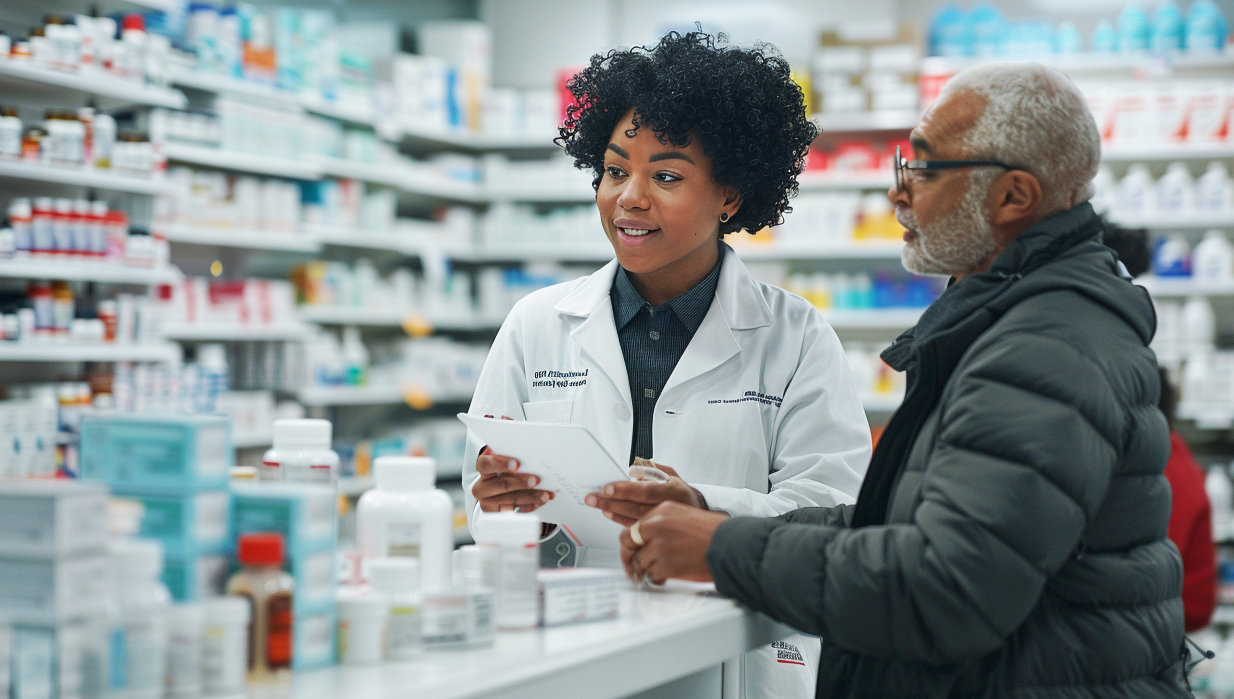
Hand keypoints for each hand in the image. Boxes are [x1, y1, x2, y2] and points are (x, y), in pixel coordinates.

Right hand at [472, 439, 554, 512]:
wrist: (503, 486)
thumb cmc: (508, 463)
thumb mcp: (511, 447)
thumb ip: (509, 431)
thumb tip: (503, 419)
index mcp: (483, 464)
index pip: (486, 463)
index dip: (500, 463)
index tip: (517, 464)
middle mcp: (481, 484)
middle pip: (499, 484)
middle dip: (520, 482)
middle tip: (537, 480)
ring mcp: (486, 500)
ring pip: (509, 499)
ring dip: (530, 496)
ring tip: (546, 494)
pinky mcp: (495, 514)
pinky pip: (513, 512)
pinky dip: (528, 507)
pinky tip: (540, 502)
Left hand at [583, 463, 706, 526]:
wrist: (699, 517)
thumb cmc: (681, 494)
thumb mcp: (673, 476)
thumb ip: (654, 469)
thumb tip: (634, 470)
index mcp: (673, 491)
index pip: (645, 490)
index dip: (625, 490)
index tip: (607, 488)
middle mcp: (668, 508)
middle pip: (634, 506)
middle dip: (611, 502)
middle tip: (593, 498)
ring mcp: (663, 523)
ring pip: (634, 519)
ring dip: (613, 512)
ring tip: (599, 505)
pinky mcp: (658, 534)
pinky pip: (636, 528)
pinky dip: (620, 520)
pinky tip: (610, 514)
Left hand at [620, 502, 728, 583]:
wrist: (731, 545)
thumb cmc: (716, 533)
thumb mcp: (686, 516)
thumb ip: (665, 524)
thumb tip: (650, 539)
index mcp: (662, 510)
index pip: (634, 526)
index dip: (630, 542)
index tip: (630, 550)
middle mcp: (657, 525)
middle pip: (627, 542)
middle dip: (628, 557)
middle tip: (632, 568)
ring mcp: (659, 545)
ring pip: (639, 562)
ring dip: (646, 571)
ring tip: (657, 574)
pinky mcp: (665, 564)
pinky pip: (651, 575)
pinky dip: (657, 579)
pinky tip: (666, 578)